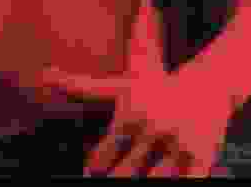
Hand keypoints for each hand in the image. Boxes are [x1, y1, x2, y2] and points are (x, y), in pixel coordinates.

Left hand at [39, 61, 232, 176]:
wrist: (206, 85)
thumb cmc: (154, 88)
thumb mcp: (121, 86)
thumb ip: (82, 86)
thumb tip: (44, 74)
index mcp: (130, 114)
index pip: (103, 154)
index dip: (96, 166)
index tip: (89, 171)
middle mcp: (152, 128)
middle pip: (127, 172)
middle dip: (117, 179)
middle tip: (109, 179)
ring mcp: (178, 143)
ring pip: (156, 181)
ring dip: (146, 183)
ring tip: (139, 183)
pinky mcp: (201, 156)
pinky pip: (187, 182)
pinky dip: (177, 184)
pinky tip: (170, 182)